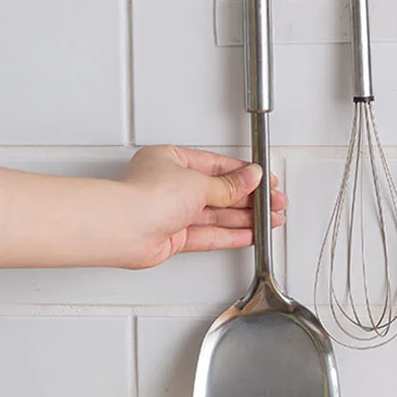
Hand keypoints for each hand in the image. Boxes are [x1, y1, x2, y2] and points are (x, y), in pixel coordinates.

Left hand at [119, 145, 286, 269]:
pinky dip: (232, 235)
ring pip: (217, 215)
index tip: (265, 181)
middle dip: (249, 199)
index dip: (245, 174)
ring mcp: (172, 212)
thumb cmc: (145, 196)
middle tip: (273, 203)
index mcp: (173, 160)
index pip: (218, 166)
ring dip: (246, 218)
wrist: (122, 229)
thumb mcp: (199, 182)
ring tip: (269, 220)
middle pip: (220, 192)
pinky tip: (250, 234)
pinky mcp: (173, 237)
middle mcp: (171, 185)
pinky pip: (209, 235)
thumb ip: (229, 185)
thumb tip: (251, 177)